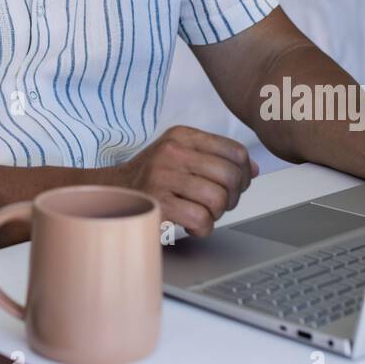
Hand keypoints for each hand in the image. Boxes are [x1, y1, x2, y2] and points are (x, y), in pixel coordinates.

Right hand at [119, 125, 257, 236]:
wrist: (113, 194)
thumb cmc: (152, 177)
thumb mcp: (181, 155)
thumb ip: (216, 158)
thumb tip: (251, 170)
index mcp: (182, 135)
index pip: (235, 151)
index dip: (243, 174)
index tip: (235, 186)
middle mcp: (172, 151)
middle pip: (230, 176)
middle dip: (232, 197)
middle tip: (218, 204)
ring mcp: (162, 176)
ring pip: (218, 199)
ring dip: (215, 214)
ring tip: (201, 213)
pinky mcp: (157, 203)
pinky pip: (201, 219)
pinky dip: (201, 228)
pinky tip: (189, 224)